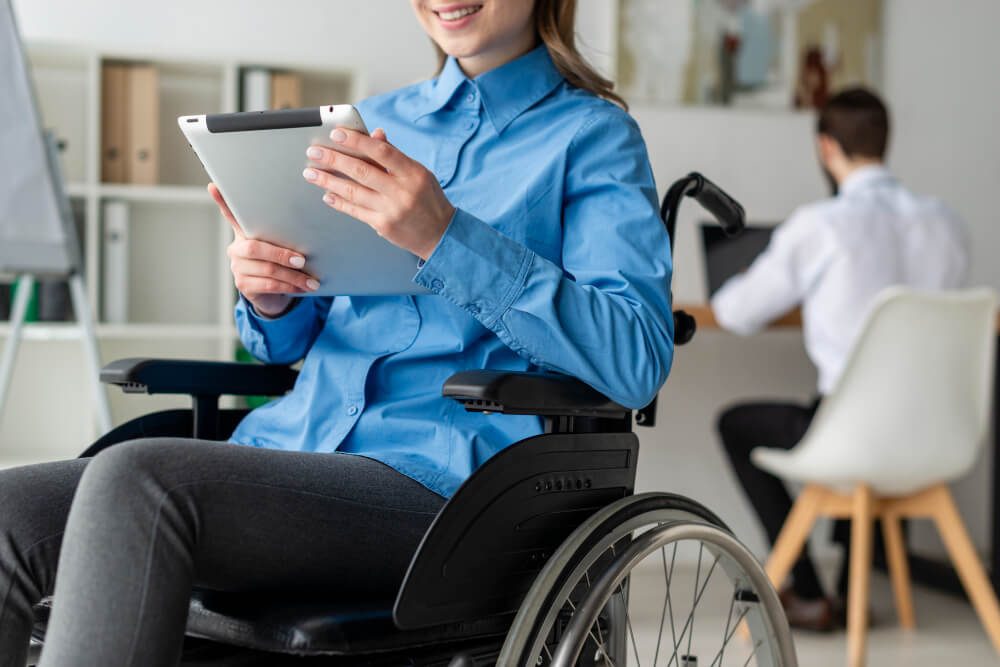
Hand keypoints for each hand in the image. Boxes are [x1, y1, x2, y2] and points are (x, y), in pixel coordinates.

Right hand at [208, 183, 318, 316]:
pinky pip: (269, 285)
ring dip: (293, 276)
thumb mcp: (281, 245)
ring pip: (267, 269)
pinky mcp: (244, 285)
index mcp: (245, 233)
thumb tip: (308, 221)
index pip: (232, 215)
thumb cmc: (279, 264)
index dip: (222, 202)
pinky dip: (289, 286)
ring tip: (312, 281)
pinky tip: (303, 288)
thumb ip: (285, 234)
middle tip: (302, 260)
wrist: (273, 294)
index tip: (214, 186)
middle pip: (255, 248)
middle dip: (281, 254)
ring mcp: (238, 268)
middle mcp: (236, 249)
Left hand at [302, 128, 454, 259]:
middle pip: (362, 171)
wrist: (441, 235)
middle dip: (333, 160)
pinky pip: (355, 211)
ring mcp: (391, 210)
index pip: (381, 152)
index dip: (357, 141)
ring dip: (328, 181)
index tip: (337, 134)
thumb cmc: (429, 200)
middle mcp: (402, 191)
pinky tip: (326, 195)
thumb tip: (376, 134)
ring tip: (311, 173)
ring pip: (353, 191)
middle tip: (314, 153)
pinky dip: (339, 202)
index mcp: (413, 173)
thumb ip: (395, 155)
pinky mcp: (383, 226)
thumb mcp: (419, 173)